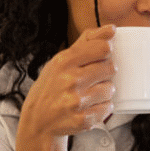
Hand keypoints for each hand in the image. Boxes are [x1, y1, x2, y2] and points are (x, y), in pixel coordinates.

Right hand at [19, 25, 116, 139]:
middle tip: (93, 78)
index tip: (100, 57)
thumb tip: (112, 29)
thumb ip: (87, 42)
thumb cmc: (52, 87)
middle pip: (111, 68)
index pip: (103, 48)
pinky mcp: (83, 120)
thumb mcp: (61, 61)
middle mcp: (70, 80)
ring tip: (89, 94)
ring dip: (104, 91)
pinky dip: (102, 108)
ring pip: (110, 89)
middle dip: (105, 73)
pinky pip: (108, 108)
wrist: (37, 121)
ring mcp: (76, 102)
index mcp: (64, 61)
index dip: (106, 52)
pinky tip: (88, 107)